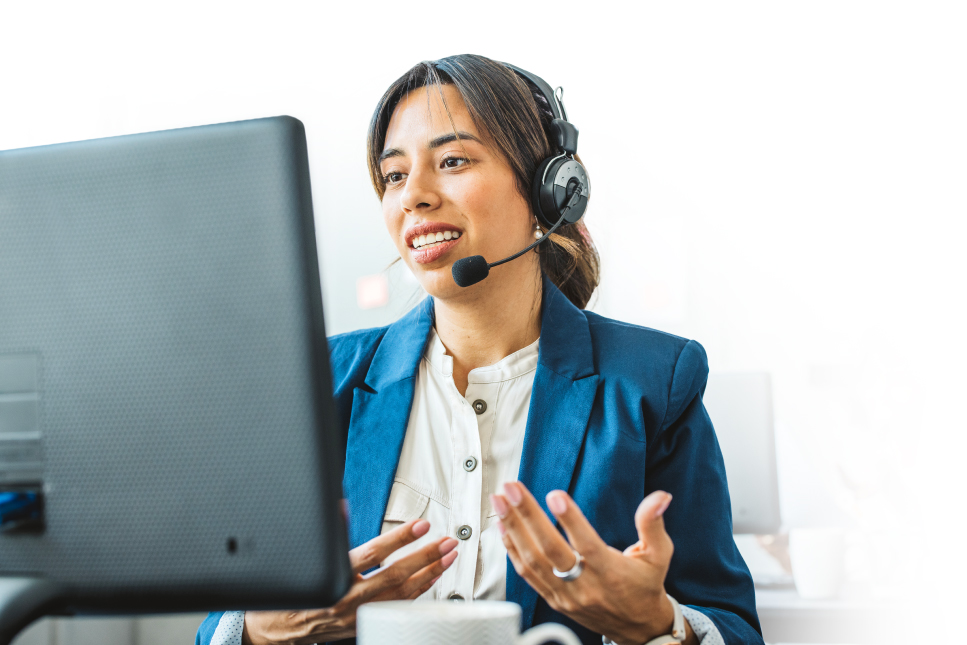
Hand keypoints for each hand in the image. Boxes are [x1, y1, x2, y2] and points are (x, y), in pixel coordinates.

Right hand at [242, 519, 457, 643]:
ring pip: (401, 595)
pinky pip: (397, 607)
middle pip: (395, 575)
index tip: (421, 525)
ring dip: (428, 574)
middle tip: (446, 541)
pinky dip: (418, 592)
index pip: (373, 553)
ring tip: (447, 556)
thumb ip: (328, 531)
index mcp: (334, 576)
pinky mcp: (363, 624)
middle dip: (425, 556)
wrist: (275, 628)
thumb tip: (340, 505)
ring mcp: (358, 615)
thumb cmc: (291, 591)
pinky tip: (431, 578)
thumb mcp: (306, 555)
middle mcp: (347, 598)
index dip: (399, 538)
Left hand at [491, 483, 695, 644]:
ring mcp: (565, 595)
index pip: (587, 545)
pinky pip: (527, 574)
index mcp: (611, 572)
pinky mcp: (554, 599)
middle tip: (511, 489)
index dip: (570, 520)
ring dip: (513, 528)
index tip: (554, 494)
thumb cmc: (646, 586)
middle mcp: (585, 585)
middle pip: (550, 550)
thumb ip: (652, 524)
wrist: (638, 629)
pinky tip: (503, 526)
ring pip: (532, 561)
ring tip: (500, 500)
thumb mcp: (658, 555)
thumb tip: (660, 496)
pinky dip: (512, 548)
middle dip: (527, 516)